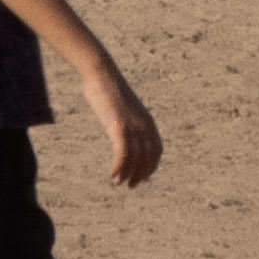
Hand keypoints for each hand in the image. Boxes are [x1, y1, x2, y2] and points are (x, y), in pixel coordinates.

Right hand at [79, 56, 162, 189]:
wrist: (102, 73)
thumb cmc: (109, 88)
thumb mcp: (123, 107)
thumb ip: (127, 120)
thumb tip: (122, 129)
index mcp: (148, 121)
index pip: (156, 150)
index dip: (151, 166)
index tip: (142, 176)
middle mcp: (144, 126)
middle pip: (148, 158)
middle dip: (141, 174)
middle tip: (130, 185)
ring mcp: (132, 127)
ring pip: (136, 160)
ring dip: (128, 174)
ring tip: (119, 182)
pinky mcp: (119, 128)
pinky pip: (123, 155)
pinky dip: (119, 167)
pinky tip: (113, 173)